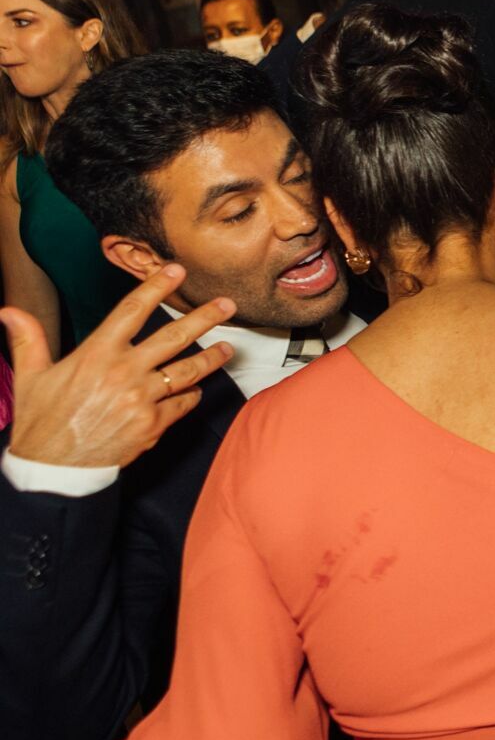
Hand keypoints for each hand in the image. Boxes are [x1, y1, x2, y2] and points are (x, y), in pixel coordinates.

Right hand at [2, 265, 235, 470]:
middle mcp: (124, 371)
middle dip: (205, 317)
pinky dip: (191, 395)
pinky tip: (196, 389)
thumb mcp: (31, 377)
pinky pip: (182, 403)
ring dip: (212, 357)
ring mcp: (142, 397)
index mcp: (96, 354)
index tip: (176, 271)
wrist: (53, 469)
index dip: (156, 287)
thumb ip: (28, 341)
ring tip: (228, 348)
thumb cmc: (41, 422)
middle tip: (227, 305)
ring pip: (188, 370)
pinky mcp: (153, 423)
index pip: (132, 310)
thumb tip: (9, 311)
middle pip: (174, 336)